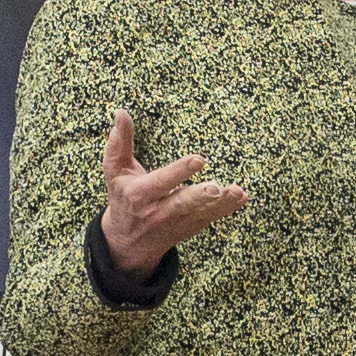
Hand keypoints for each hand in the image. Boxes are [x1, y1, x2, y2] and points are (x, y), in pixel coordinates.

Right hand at [99, 111, 247, 272]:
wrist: (127, 242)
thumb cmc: (123, 198)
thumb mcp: (115, 171)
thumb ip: (119, 142)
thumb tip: (121, 113)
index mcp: (140, 195)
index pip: (161, 182)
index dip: (179, 171)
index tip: (199, 160)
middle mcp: (158, 211)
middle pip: (182, 203)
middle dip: (200, 196)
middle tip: (217, 189)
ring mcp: (177, 222)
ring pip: (201, 212)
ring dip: (222, 203)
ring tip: (238, 192)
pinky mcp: (191, 226)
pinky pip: (211, 217)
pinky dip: (227, 209)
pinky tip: (241, 198)